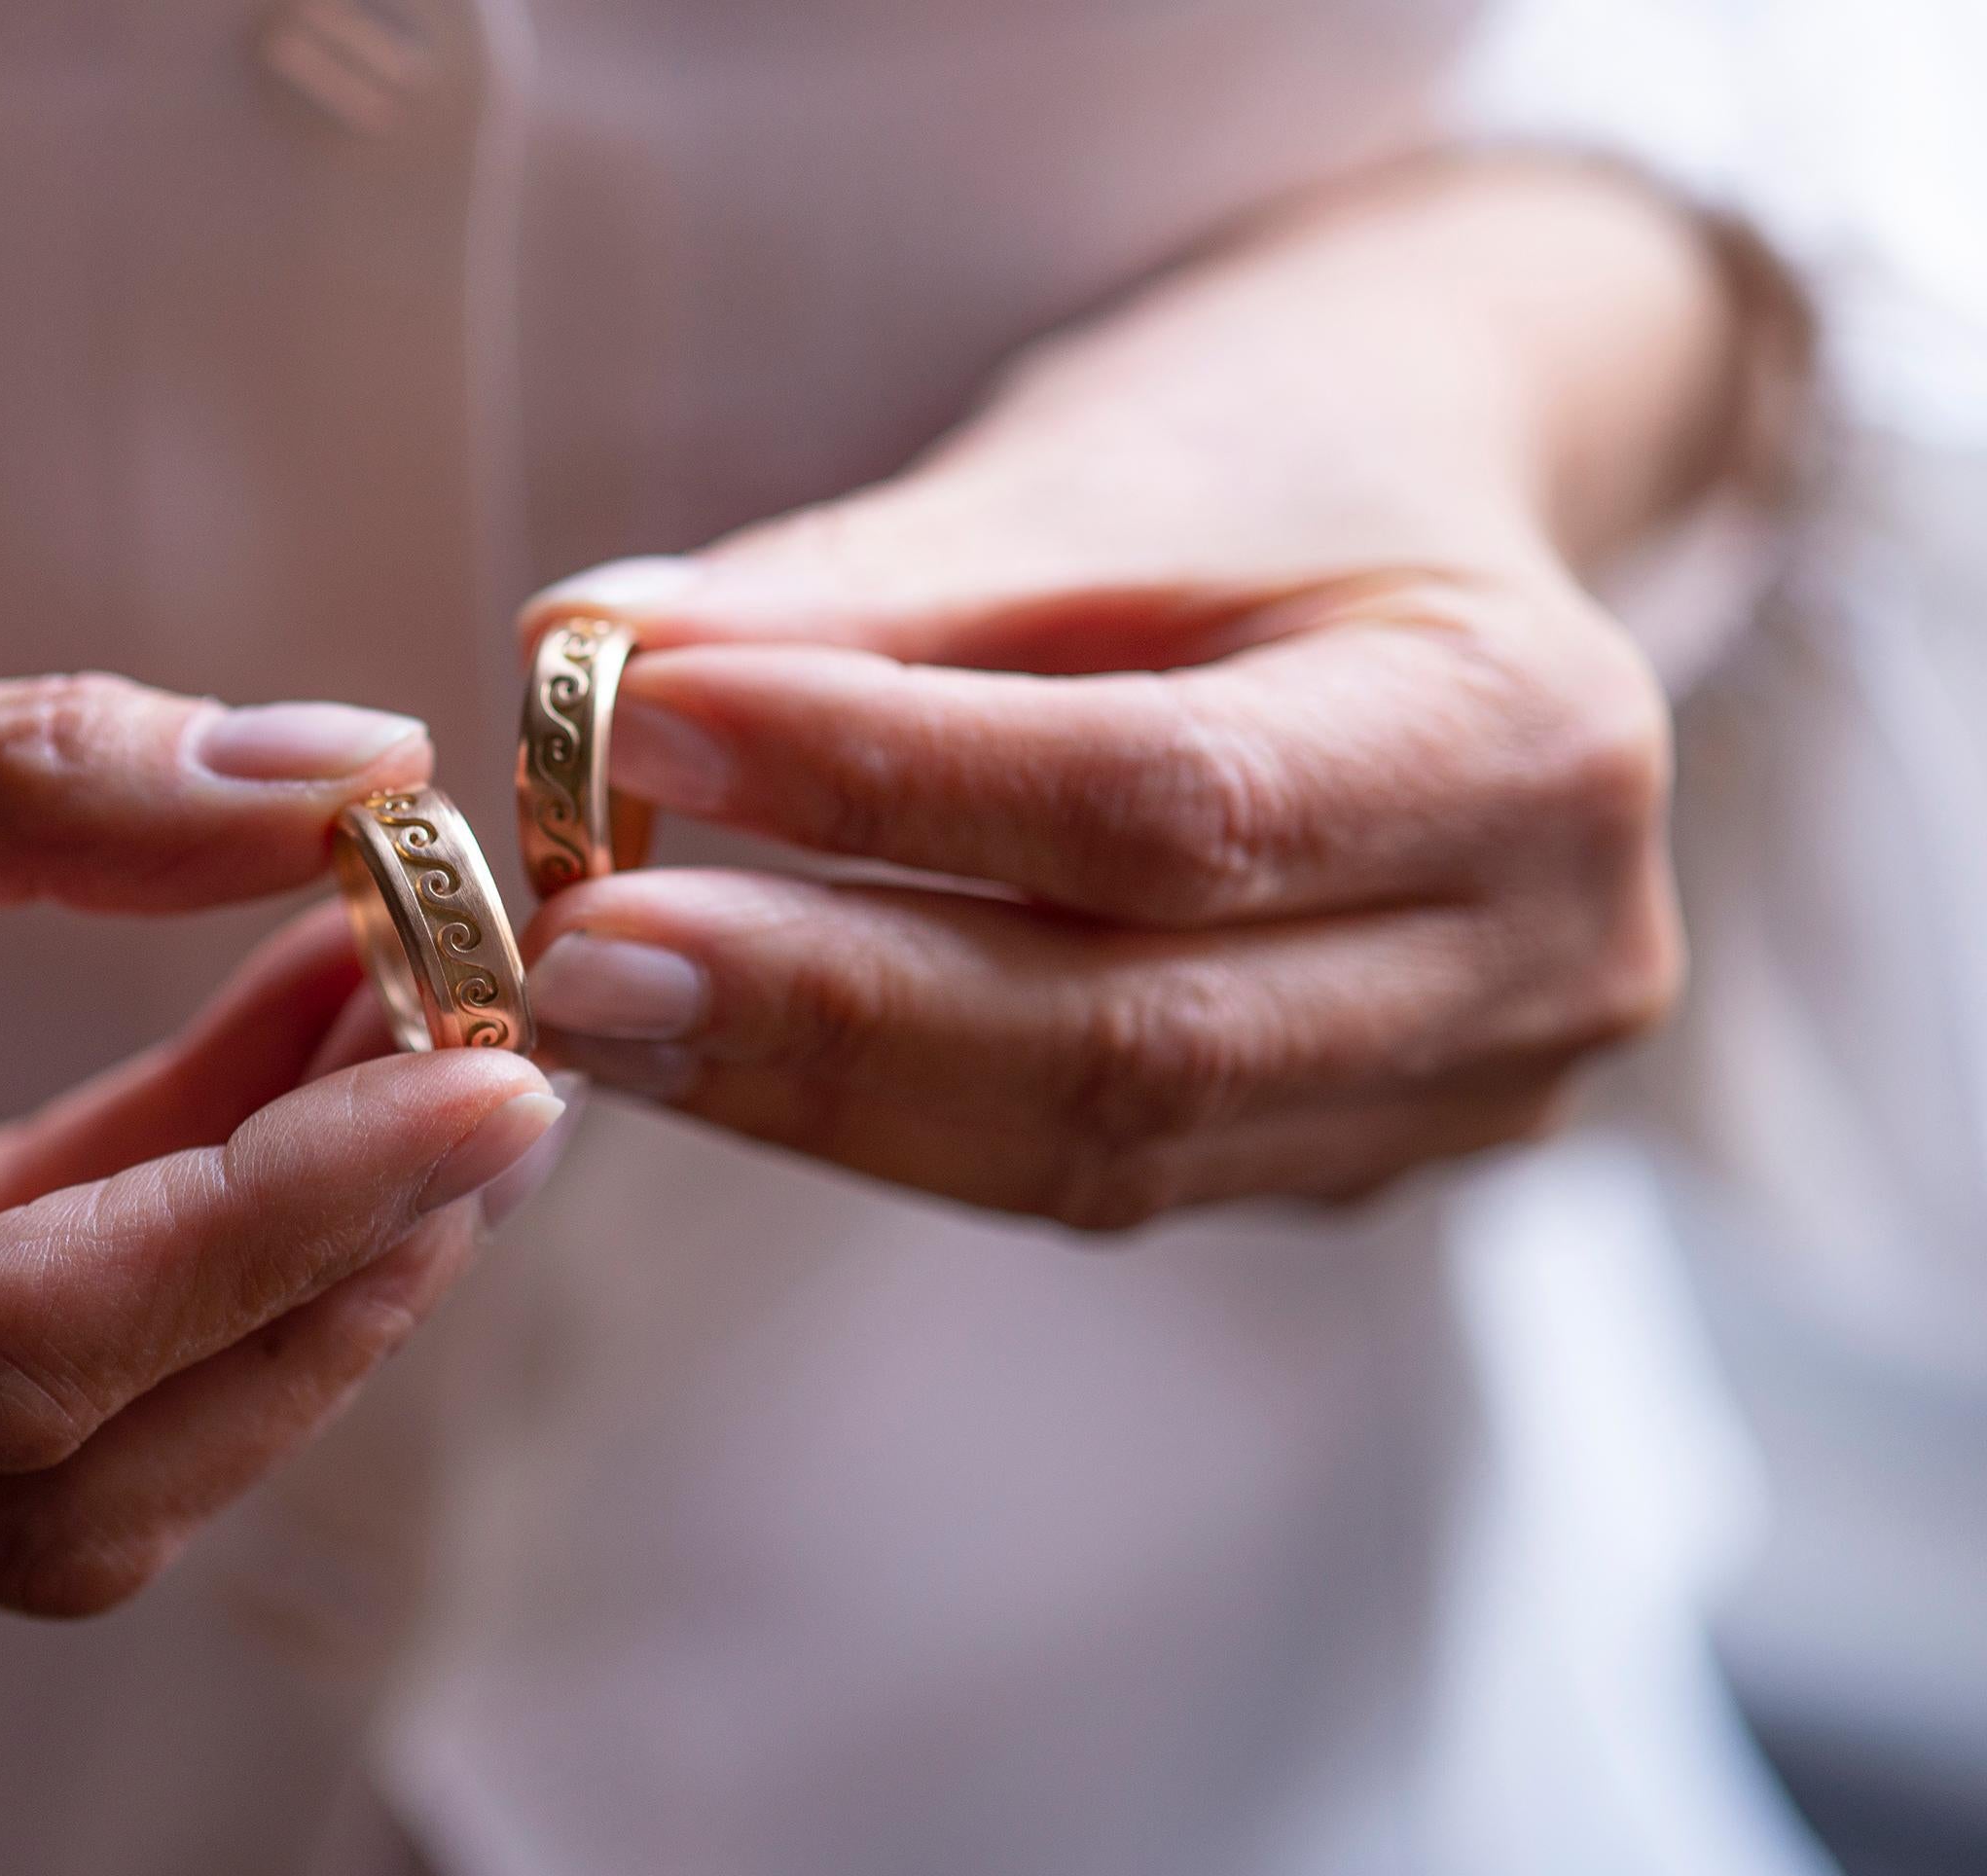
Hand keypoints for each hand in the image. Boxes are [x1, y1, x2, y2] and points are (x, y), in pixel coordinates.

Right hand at [0, 466, 563, 1611]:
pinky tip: (298, 1045)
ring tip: (420, 1036)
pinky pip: (15, 1332)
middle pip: (54, 1473)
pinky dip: (178, 1206)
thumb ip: (38, 776)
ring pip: (58, 1443)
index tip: (483, 1087)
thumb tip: (346, 770)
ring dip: (273, 1255)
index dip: (270, 1230)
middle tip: (493, 1083)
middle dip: (310, 1291)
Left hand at [517, 162, 1744, 1227]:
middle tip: (574, 958)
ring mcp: (1465, 1093)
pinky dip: (888, 1116)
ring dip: (816, 1090)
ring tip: (603, 1009)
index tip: (634, 732)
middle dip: (819, 1006)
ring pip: (1093, 1147)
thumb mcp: (1098, 466)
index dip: (885, 786)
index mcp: (1529, 736)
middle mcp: (1544, 955)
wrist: (1432, 534)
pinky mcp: (1350, 1159)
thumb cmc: (1273, 462)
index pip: (1169, 803)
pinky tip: (723, 1054)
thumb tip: (582, 659)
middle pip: (1133, 1035)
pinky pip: (1086, 1170)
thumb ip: (861, 581)